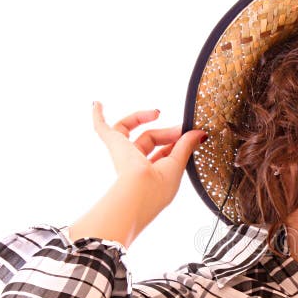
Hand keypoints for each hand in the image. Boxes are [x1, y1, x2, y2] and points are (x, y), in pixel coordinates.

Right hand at [92, 100, 206, 218]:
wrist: (138, 192)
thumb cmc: (157, 188)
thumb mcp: (177, 165)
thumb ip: (186, 146)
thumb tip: (200, 134)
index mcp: (150, 174)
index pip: (162, 153)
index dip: (176, 142)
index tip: (191, 134)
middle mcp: (134, 165)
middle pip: (149, 139)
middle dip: (167, 133)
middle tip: (181, 128)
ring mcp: (122, 154)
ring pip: (129, 130)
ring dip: (141, 117)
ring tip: (157, 112)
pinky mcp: (113, 144)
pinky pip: (101, 128)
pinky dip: (98, 116)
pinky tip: (98, 104)